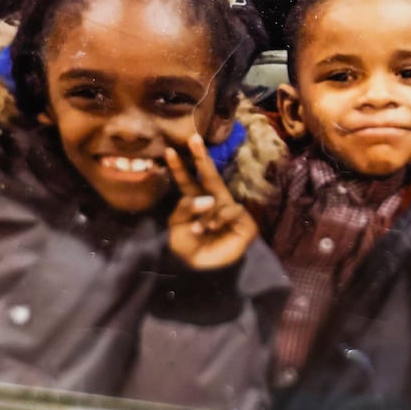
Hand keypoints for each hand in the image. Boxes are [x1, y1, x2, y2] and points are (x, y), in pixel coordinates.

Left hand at [165, 134, 257, 271]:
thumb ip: (185, 210)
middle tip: (193, 138)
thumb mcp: (178, 229)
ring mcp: (228, 208)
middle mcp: (212, 200)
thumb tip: (206, 198)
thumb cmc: (190, 248)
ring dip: (204, 212)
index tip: (169, 151)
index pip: (186, 181)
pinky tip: (211, 228)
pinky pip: (228, 209)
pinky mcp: (242, 218)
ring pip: (216, 194)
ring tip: (199, 230)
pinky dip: (217, 218)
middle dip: (200, 156)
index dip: (179, 167)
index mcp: (194, 202)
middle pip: (208, 175)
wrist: (205, 271)